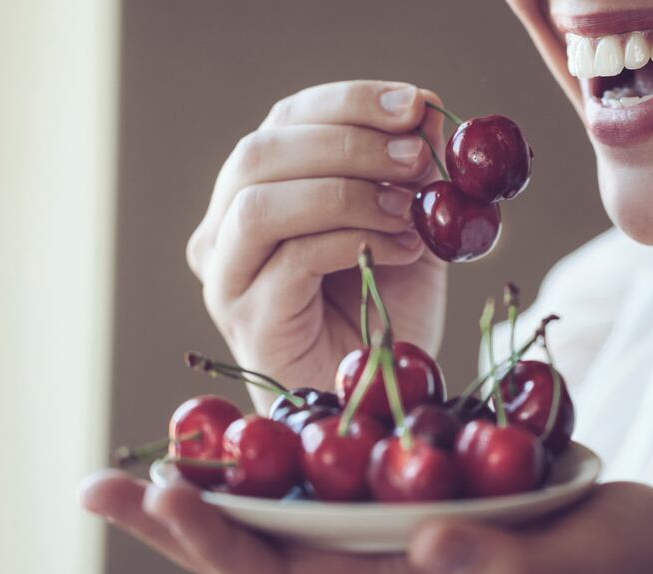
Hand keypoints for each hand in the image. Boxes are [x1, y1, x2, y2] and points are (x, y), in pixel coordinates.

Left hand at [79, 472, 652, 573]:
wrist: (638, 564)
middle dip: (178, 516)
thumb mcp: (560, 565)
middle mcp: (377, 548)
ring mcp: (393, 517)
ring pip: (287, 499)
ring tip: (157, 444)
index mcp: (396, 573)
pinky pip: (336, 464)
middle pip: (257, 539)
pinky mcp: (419, 483)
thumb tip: (425, 541)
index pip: (281, 570)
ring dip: (219, 476)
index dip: (215, 539)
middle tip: (96, 485)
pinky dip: (288, 443)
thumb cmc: (609, 571)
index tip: (161, 492)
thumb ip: (496, 565)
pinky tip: (260, 413)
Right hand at [186, 80, 448, 405]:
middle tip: (419, 157)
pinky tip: (403, 249)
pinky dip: (354, 241)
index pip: (287, 118)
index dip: (351, 102)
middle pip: (261, 151)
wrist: (374, 391)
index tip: (417, 104)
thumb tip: (426, 108)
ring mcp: (227, 274)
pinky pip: (291, 258)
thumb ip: (412, 172)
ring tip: (412, 211)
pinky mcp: (247, 318)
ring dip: (347, 192)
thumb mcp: (409, 223)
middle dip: (350, 142)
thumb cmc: (383, 306)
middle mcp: (226, 225)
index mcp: (261, 186)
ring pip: (260, 202)